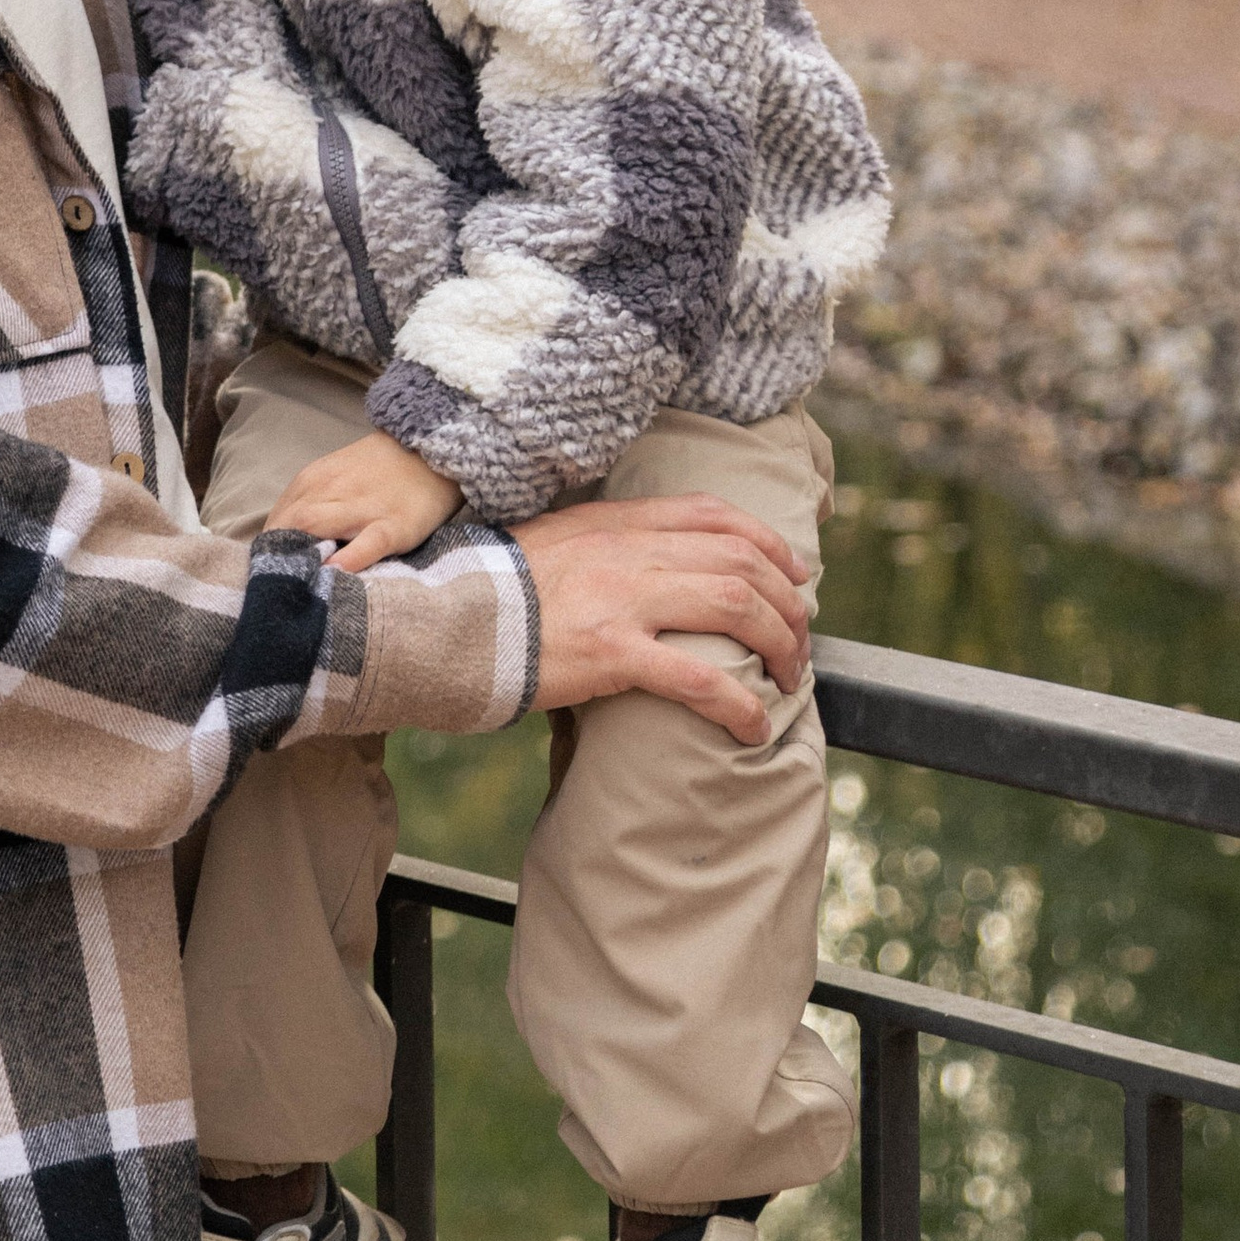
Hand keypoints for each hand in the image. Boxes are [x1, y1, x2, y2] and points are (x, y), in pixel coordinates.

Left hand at [264, 430, 464, 575]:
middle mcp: (330, 490)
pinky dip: (347, 560)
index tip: (264, 572)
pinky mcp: (392, 526)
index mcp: (313, 480)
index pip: (276, 519)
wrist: (431, 450)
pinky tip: (335, 576)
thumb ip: (311, 503)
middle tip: (273, 589)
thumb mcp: (336, 478)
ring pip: (315, 527)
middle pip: (288, 524)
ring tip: (293, 589)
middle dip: (275, 556)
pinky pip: (366, 544)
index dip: (266, 548)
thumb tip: (283, 540)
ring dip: (299, 557)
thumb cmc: (379, 471)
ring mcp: (362, 508)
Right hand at [512, 494, 811, 744]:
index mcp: (614, 521)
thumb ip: (600, 543)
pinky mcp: (612, 654)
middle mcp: (627, 552)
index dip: (766, 542)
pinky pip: (699, 678)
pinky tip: (751, 727)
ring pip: (736, 608)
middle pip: (740, 563)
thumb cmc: (490, 590)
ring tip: (789, 679)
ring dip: (779, 646)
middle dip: (787, 604)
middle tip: (799, 641)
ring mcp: (622, 600)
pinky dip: (739, 704)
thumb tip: (643, 564)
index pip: (710, 514)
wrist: (440, 622)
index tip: (794, 572)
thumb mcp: (550, 542)